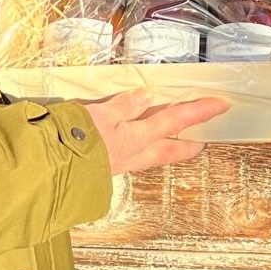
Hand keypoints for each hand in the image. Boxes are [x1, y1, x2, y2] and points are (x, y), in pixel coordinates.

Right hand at [83, 88, 228, 175]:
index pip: (173, 120)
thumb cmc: (72, 142)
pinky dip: (137, 154)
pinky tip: (131, 151)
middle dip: (187, 146)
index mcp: (135, 137)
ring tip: (171, 145)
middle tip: (202, 142)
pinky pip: (129, 160)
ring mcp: (118, 165)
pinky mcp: (102, 170)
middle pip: (167, 149)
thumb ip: (123, 106)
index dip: (198, 111)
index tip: (221, 105)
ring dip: (164, 151)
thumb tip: (146, 96)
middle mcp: (132, 154)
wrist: (49, 173)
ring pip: (150, 157)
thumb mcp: (99, 114)